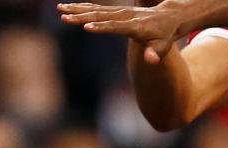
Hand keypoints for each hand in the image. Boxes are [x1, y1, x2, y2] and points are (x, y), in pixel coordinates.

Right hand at [59, 2, 185, 63]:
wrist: (167, 16)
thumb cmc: (165, 35)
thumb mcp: (164, 46)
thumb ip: (156, 54)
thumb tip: (150, 60)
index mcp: (135, 26)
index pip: (116, 27)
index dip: (102, 27)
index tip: (87, 27)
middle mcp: (125, 16)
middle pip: (101, 16)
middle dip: (82, 16)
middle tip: (65, 17)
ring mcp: (119, 12)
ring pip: (96, 10)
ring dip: (77, 9)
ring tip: (60, 9)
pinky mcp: (115, 11)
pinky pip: (97, 8)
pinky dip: (82, 7)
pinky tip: (68, 7)